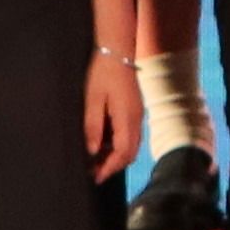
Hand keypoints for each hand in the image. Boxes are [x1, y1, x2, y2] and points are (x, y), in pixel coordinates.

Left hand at [79, 49, 147, 182]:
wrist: (117, 52)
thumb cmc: (102, 74)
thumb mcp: (92, 100)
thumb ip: (93, 126)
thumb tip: (93, 151)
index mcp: (127, 118)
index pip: (123, 153)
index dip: (109, 168)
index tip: (95, 177)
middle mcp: (136, 120)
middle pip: (129, 153)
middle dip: (113, 166)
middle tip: (94, 173)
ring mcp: (137, 115)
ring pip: (131, 145)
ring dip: (116, 156)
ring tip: (96, 161)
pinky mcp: (134, 110)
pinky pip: (130, 135)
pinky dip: (118, 145)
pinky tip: (103, 143)